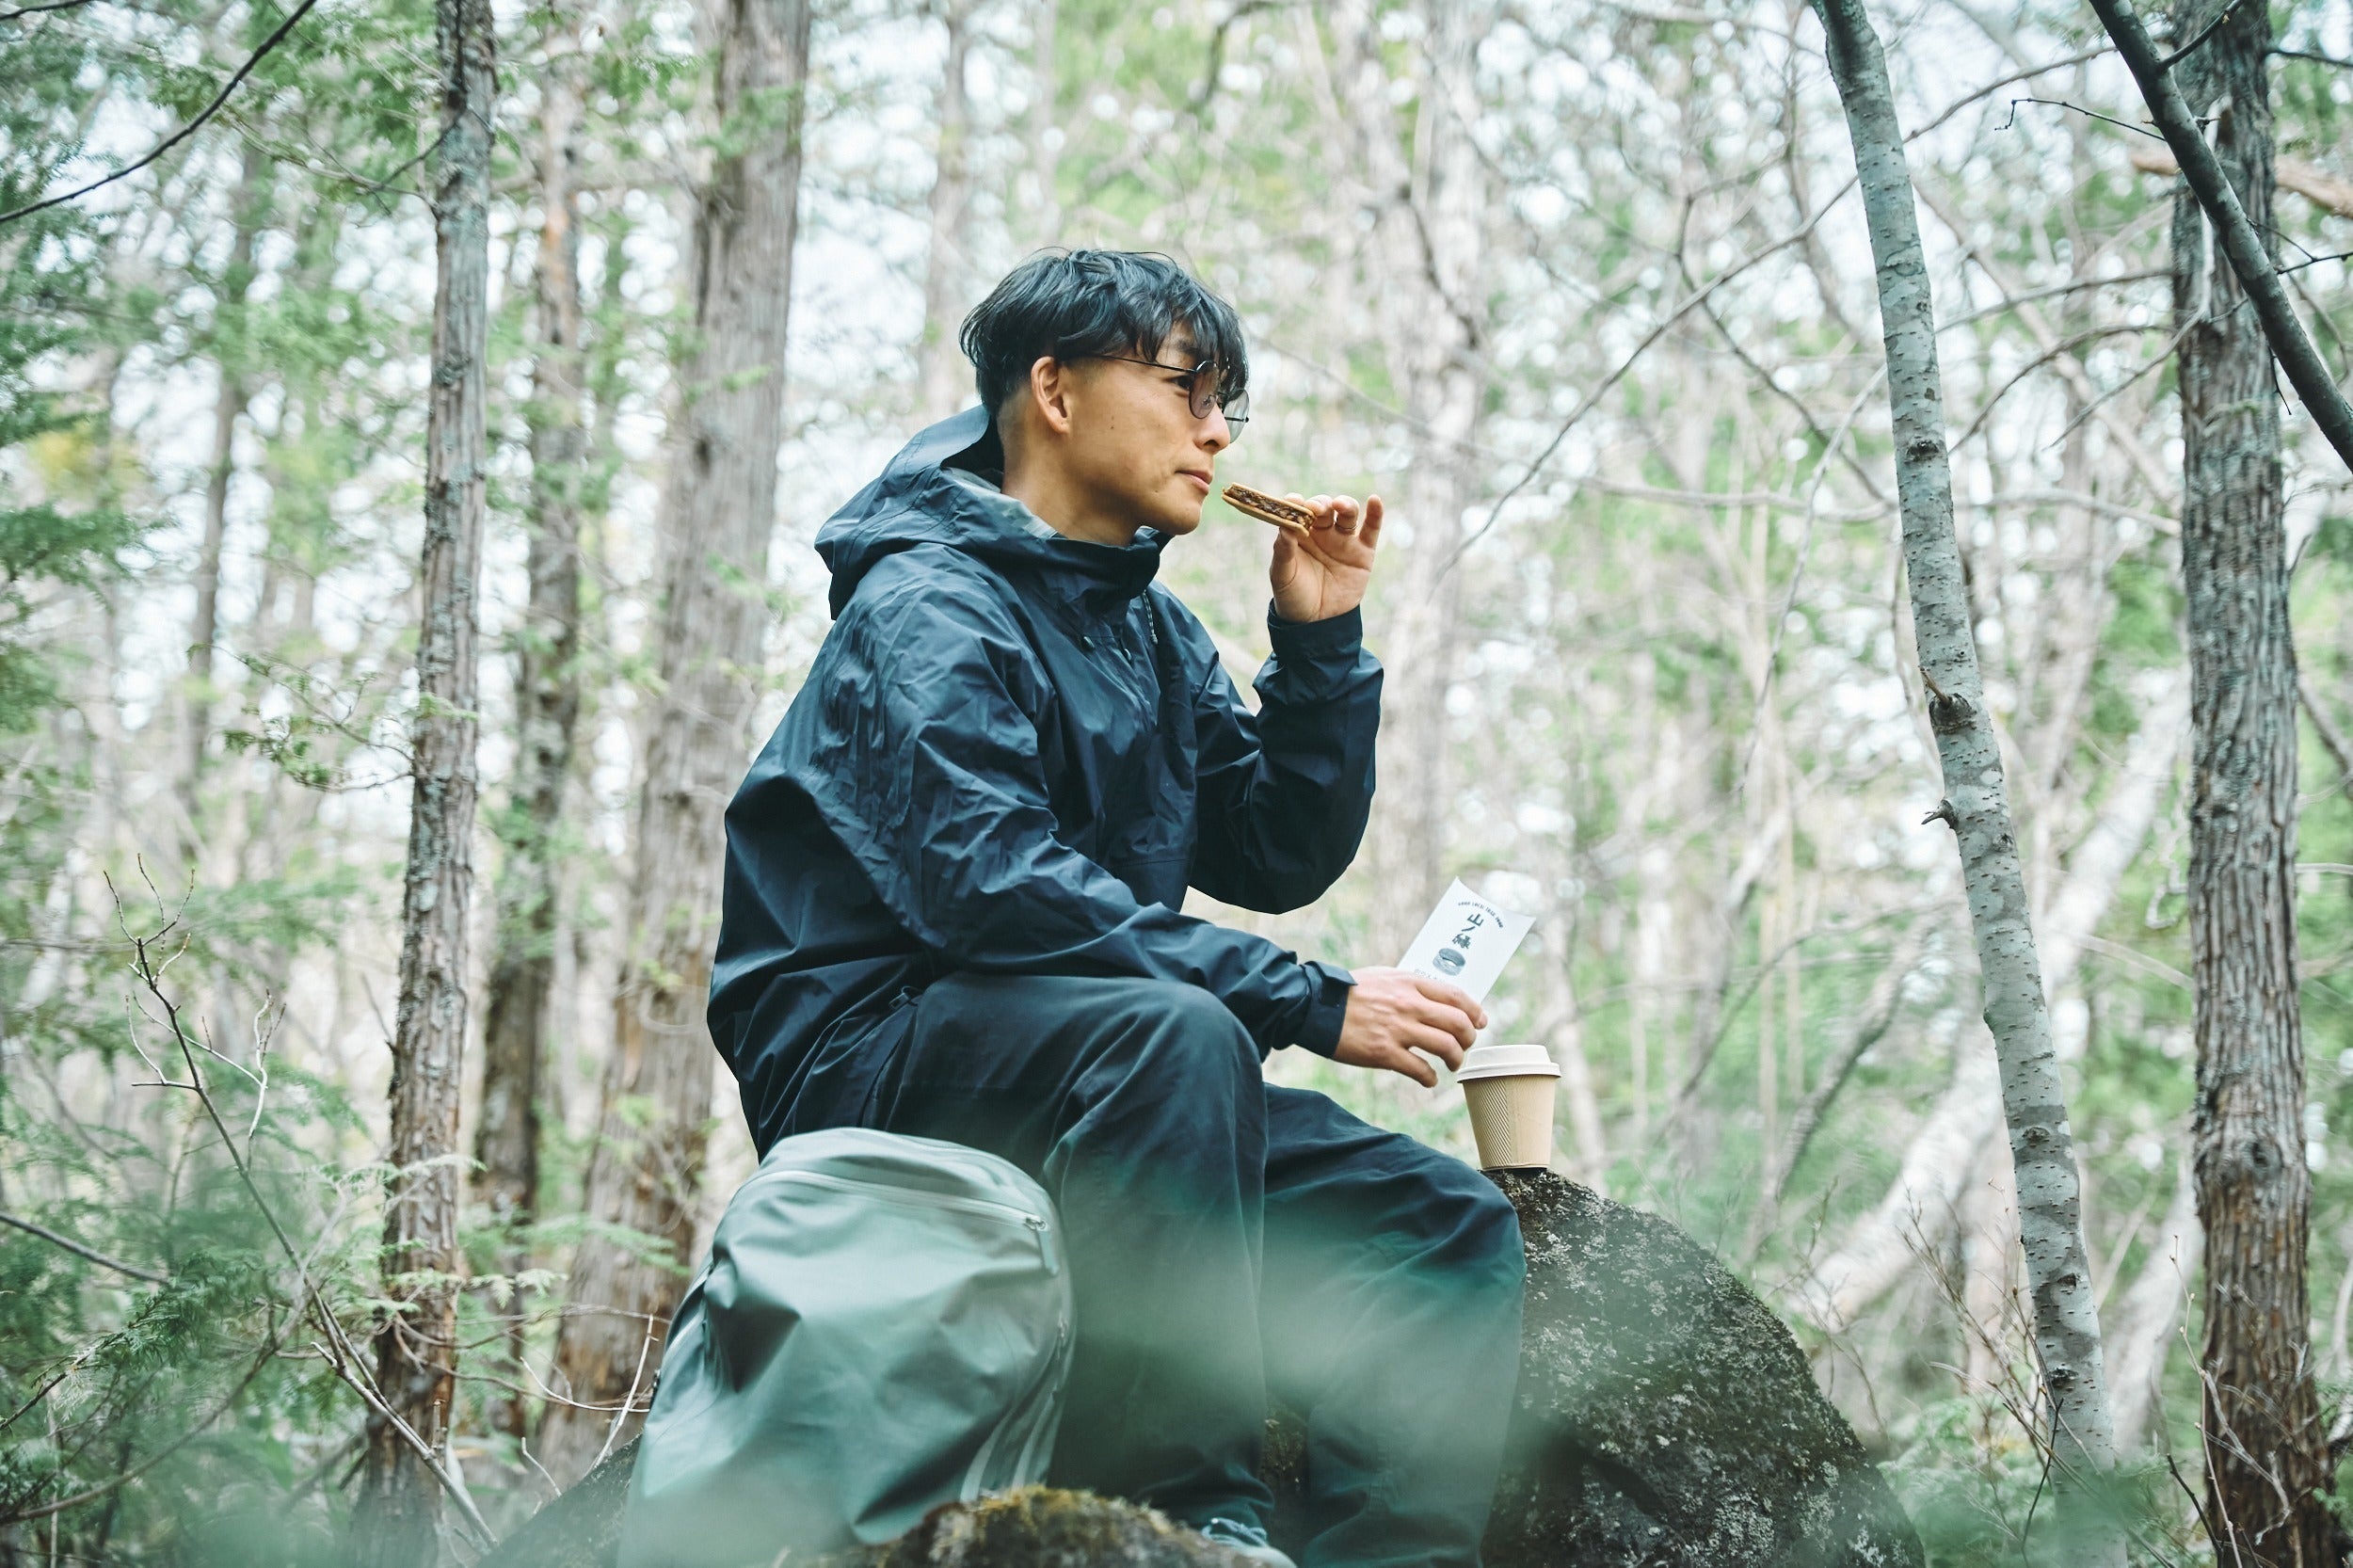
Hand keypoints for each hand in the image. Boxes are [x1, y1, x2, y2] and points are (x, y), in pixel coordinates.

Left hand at [1269, 493, 1383, 623]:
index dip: (1296, 502)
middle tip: (1316, 509)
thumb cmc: (1293, 596)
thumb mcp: (1282, 575)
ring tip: (1340, 506)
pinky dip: (1376, 513)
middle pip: (1324, 507)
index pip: (1298, 510)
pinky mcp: (1363, 552)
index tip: (1293, 501)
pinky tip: (1375, 500)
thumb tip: (1285, 526)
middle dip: (1320, 504)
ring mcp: (1343, 540)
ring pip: (1347, 513)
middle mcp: (1321, 532)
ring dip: (1345, 504)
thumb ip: (1283, 550)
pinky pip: (1371, 529)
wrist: (1316, 623)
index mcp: (1299, 533)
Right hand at [1331, 966, 1486, 1087]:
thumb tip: (1432, 999)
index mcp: (1409, 982)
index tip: (1480, 1021)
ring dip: (1455, 1059)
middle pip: (1458, 1023)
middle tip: (1465, 1046)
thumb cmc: (1346, 992)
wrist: (1314, 1006)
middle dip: (1469, 1038)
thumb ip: (1409, 986)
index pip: (1456, 996)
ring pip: (1446, 1046)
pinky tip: (1428, 1080)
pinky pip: (1420, 1069)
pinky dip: (1430, 1078)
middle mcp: (1409, 1005)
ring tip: (1451, 1065)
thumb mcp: (1382, 977)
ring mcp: (1398, 1030)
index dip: (1474, 1011)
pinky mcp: (1384, 1053)